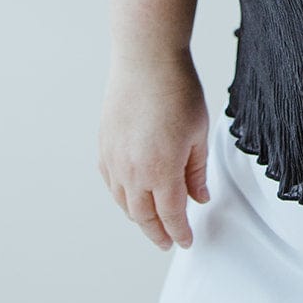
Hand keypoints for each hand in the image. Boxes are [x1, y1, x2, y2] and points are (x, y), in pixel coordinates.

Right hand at [97, 50, 211, 251]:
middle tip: (168, 241)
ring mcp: (114, 160)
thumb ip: (196, 171)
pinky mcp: (104, 147)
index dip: (180, 231)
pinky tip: (132, 196)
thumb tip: (199, 198)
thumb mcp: (198, 133)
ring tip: (152, 222)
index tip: (187, 241)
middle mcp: (133, 171)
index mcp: (162, 170)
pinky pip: (111, 183)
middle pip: (144, 216)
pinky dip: (122, 197)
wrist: (146, 61)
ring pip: (124, 203)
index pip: (171, 214)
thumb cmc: (178, 91)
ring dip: (138, 217)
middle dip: (157, 232)